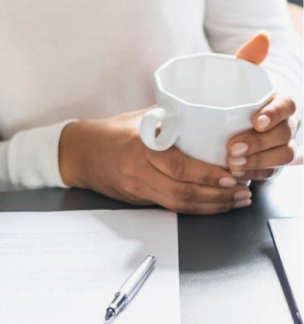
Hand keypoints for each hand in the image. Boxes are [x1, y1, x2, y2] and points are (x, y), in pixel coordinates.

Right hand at [59, 111, 249, 213]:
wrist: (81, 152)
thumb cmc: (112, 131)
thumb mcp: (140, 118)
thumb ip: (169, 118)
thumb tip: (206, 115)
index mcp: (141, 145)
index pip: (179, 165)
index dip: (208, 175)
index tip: (232, 175)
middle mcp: (138, 169)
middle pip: (183, 190)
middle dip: (218, 195)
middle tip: (242, 192)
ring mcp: (137, 187)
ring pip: (180, 205)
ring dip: (212, 206)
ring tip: (235, 202)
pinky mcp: (137, 198)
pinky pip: (170, 208)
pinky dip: (196, 209)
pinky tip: (213, 205)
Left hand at [226, 32, 298, 181]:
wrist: (242, 113)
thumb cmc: (242, 89)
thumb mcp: (243, 72)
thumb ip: (250, 56)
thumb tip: (262, 36)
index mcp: (283, 100)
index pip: (287, 106)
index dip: (274, 114)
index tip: (255, 120)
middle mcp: (288, 124)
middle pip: (283, 136)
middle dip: (259, 144)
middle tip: (232, 148)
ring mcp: (283, 145)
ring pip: (281, 156)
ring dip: (258, 162)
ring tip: (231, 163)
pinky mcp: (274, 163)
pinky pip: (272, 172)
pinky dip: (256, 174)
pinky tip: (238, 174)